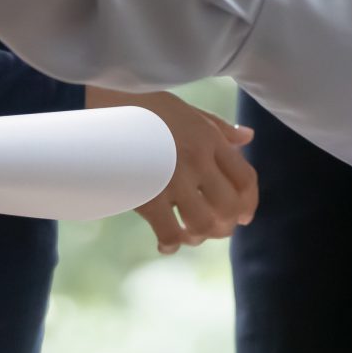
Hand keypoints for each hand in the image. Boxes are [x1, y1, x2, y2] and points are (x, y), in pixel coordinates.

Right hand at [89, 86, 257, 253]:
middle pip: (229, 206)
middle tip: (213, 229)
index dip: (249, 202)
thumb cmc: (144, 109)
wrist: (102, 107)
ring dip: (199, 237)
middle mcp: (197, 159)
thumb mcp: (187, 112)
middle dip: (226, 225)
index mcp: (209, 139)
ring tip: (189, 235)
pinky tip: (166, 244)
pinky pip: (170, 233)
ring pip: (203, 224)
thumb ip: (219, 128)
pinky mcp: (147, 195)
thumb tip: (248, 137)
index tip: (243, 216)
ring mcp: (173, 178)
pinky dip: (171, 245)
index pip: (245, 178)